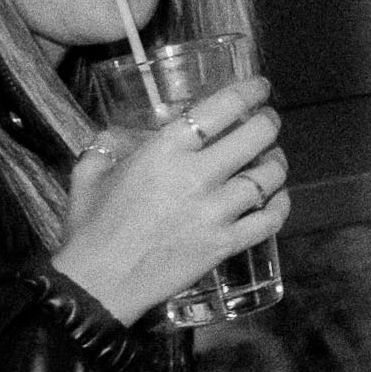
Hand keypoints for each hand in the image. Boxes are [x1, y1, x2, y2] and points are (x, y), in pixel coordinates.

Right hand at [56, 73, 285, 323]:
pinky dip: (280, 206)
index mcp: (164, 150)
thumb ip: (111, 144)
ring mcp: (215, 213)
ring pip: (268, 177)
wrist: (98, 284)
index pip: (221, 108)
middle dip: (268, 122)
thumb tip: (128, 134)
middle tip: (267, 121)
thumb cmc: (90, 226)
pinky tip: (275, 198)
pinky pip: (269, 221)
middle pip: (256, 137)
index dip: (249, 92)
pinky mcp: (224, 245)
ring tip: (271, 159)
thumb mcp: (90, 172)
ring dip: (276, 163)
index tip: (260, 87)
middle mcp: (197, 176)